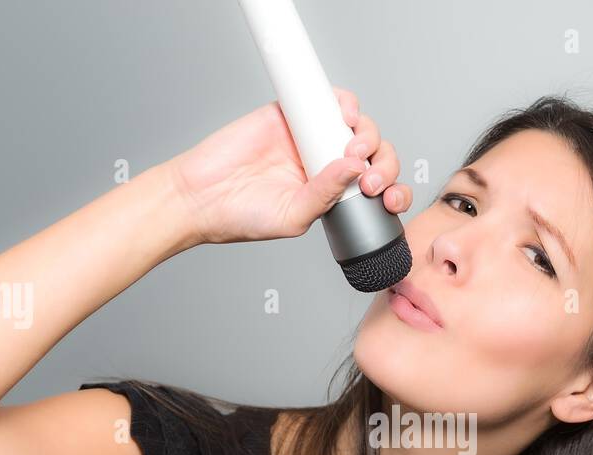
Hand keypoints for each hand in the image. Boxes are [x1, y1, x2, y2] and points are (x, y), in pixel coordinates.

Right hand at [166, 86, 411, 245]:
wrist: (200, 195)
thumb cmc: (242, 216)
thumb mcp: (294, 217)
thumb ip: (326, 195)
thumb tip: (356, 169)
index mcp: (332, 195)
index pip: (375, 187)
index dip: (392, 189)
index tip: (389, 199)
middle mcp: (325, 164)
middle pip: (374, 153)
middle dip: (384, 163)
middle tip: (369, 179)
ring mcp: (310, 137)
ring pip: (356, 125)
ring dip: (368, 135)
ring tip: (354, 151)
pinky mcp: (290, 114)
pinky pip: (326, 100)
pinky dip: (344, 103)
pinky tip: (345, 118)